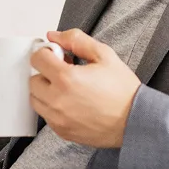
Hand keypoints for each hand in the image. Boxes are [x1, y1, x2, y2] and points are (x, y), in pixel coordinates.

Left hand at [29, 29, 140, 147]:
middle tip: (65, 71)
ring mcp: (58, 119)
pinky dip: (52, 107)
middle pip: (33, 80)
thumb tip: (54, 36)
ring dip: (46, 91)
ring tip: (67, 88)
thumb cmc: (122, 90)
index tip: (60, 56)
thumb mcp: (104, 55)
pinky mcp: (61, 132)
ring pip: (36, 100)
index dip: (48, 53)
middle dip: (46, 72)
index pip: (37, 59)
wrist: (134, 121)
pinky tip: (71, 102)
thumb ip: (76, 40)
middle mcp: (57, 100)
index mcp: (66, 78)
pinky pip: (46, 116)